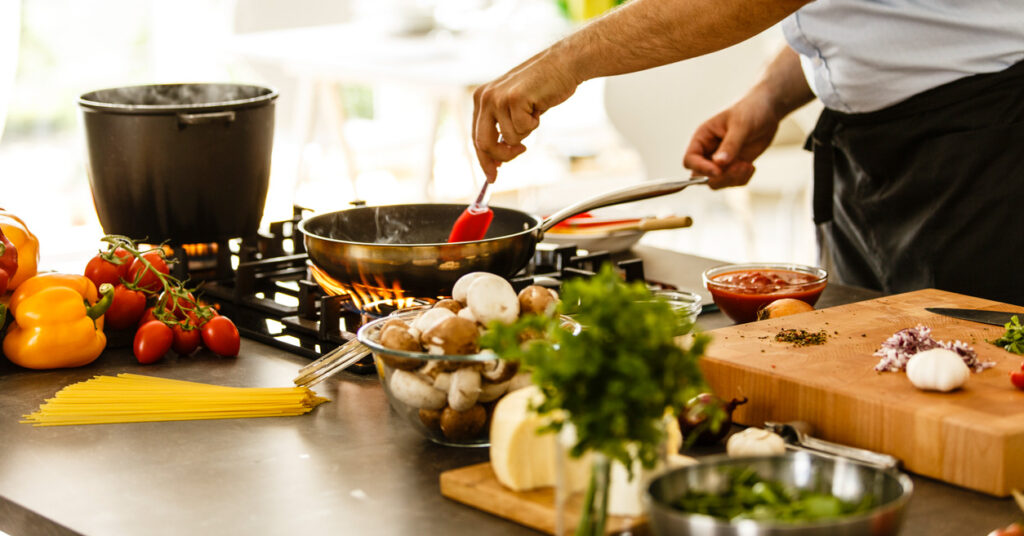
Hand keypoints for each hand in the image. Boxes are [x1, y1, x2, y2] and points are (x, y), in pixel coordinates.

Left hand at [472, 50, 579, 181]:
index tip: (493, 176)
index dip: (484, 160)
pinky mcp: (513, 99)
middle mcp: (484, 97)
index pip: (476, 137)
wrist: (563, 64)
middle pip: (484, 144)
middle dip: (502, 156)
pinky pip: (523, 130)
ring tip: (533, 112)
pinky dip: (534, 124)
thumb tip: (497, 159)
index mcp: (481, 98)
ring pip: (509, 139)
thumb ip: (502, 128)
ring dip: (526, 132)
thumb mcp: (515, 107)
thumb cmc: (542, 86)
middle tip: (519, 153)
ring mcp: (497, 98)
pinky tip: (538, 107)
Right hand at [682, 93, 780, 188]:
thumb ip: (730, 144)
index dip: (701, 168)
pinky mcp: (734, 166)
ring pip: (716, 182)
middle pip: (700, 176)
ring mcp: (720, 161)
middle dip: (720, 176)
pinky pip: (731, 182)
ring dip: (732, 179)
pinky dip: (742, 179)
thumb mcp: (741, 125)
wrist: (767, 110)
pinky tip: (751, 167)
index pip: (690, 159)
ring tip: (748, 166)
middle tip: (740, 166)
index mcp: (702, 137)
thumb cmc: (750, 110)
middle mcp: (707, 151)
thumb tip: (719, 163)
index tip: (718, 171)